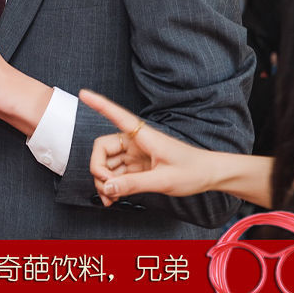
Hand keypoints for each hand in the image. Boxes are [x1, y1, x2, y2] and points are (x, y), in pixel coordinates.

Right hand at [82, 89, 215, 205]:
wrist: (210, 176)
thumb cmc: (193, 171)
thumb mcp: (163, 180)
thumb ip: (134, 184)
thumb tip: (108, 187)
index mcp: (143, 136)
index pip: (116, 115)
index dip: (98, 104)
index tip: (83, 93)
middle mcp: (135, 142)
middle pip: (102, 148)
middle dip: (98, 168)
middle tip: (107, 188)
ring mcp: (135, 155)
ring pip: (107, 164)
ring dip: (104, 182)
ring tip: (111, 199)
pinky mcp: (137, 166)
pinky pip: (116, 174)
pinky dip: (112, 186)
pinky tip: (114, 197)